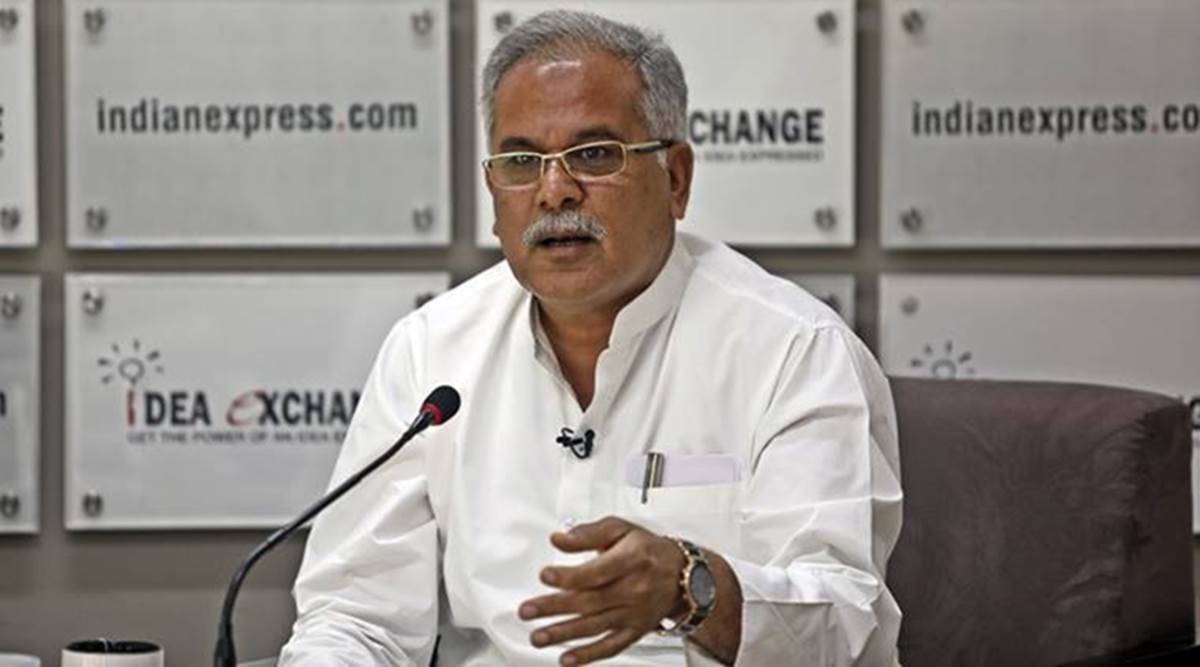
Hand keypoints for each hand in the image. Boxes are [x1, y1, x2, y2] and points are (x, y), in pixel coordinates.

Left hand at [518, 516, 686, 664]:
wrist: (683, 575)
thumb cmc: (647, 549)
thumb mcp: (621, 530)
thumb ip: (588, 533)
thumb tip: (559, 539)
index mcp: (631, 560)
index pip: (596, 572)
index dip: (569, 576)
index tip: (545, 576)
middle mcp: (634, 589)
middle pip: (590, 602)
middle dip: (554, 608)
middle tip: (527, 611)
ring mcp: (634, 613)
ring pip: (596, 626)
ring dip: (564, 634)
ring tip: (538, 637)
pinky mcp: (635, 631)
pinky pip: (611, 646)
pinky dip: (589, 655)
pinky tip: (567, 658)